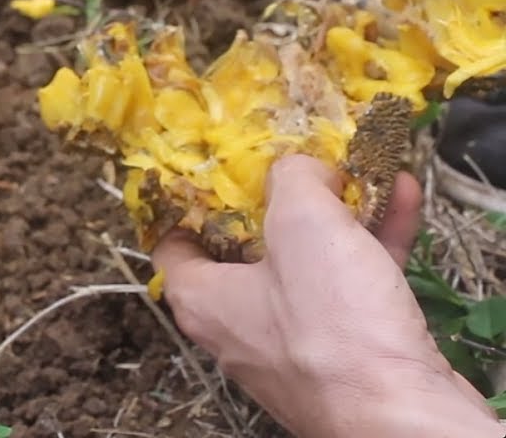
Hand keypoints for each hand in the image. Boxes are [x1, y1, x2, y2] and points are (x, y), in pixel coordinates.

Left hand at [152, 155, 502, 437]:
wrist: (402, 416)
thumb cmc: (332, 325)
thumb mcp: (301, 222)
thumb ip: (292, 179)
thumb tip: (299, 166)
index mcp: (202, 298)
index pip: (172, 243)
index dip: (188, 200)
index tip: (212, 167)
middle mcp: (238, 326)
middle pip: (247, 247)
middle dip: (279, 200)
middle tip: (300, 161)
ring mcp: (293, 344)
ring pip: (308, 264)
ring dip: (336, 215)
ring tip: (360, 171)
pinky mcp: (347, 355)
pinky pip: (352, 286)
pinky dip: (372, 244)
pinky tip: (399, 200)